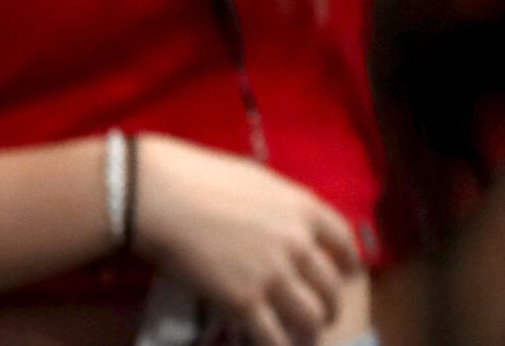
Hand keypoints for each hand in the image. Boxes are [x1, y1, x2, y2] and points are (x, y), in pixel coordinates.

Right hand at [134, 134, 360, 345]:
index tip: (347, 275)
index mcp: (301, 208)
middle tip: (318, 315)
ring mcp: (273, 275)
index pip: (343, 241)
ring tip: (300, 339)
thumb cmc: (193, 174)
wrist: (156, 194)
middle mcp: (297, 244)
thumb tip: (278, 220)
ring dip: (310, 332)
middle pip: (331, 287)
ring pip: (311, 318)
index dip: (349, 263)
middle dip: (328, 306)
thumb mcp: (250, 177)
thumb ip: (276, 204)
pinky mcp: (244, 302)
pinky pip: (275, 338)